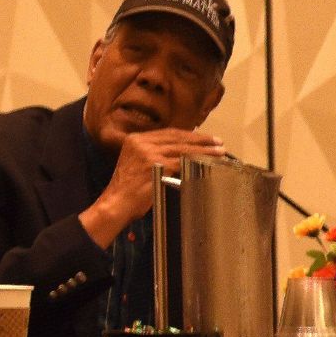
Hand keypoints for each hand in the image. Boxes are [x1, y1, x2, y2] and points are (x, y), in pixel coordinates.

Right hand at [83, 128, 225, 247]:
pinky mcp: (155, 164)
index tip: (204, 138)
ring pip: (182, 148)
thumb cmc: (127, 190)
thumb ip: (154, 155)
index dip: (189, 135)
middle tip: (217, 142)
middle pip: (177, 137)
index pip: (168, 133)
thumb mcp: (137, 164)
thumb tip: (181, 154)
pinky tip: (207, 162)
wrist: (116, 203)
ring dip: (204, 149)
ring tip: (219, 151)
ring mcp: (147, 152)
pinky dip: (196, 160)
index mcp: (135, 139)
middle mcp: (141, 142)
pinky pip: (181, 161)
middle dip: (200, 140)